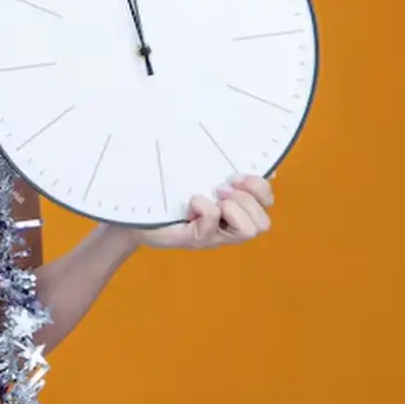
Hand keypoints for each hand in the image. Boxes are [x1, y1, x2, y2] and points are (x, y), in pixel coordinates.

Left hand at [135, 174, 274, 249]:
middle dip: (246, 199)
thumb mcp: (199, 178)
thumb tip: (259, 165)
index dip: (260, 187)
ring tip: (212, 198)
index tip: (236, 175)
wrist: (136, 213)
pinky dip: (205, 208)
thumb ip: (224, 171)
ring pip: (249, 230)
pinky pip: (213, 224)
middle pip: (263, 223)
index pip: (268, 202)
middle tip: (221, 189)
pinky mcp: (195, 239)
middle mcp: (229, 227)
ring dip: (234, 208)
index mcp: (235, 208)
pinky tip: (191, 204)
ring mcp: (214, 236)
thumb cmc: (169, 195)